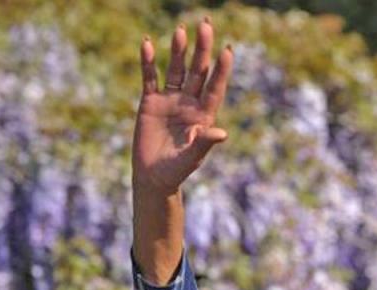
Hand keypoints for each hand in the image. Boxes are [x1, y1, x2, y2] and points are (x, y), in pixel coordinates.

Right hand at [133, 19, 232, 194]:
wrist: (153, 176)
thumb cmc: (176, 171)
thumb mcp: (191, 158)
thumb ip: (204, 144)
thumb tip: (222, 133)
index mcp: (204, 116)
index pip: (214, 87)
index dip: (221, 70)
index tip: (228, 50)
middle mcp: (189, 103)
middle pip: (198, 72)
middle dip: (202, 50)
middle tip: (206, 25)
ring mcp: (170, 100)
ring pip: (177, 70)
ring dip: (179, 51)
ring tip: (181, 30)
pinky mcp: (150, 102)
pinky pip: (150, 78)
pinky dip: (149, 62)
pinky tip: (148, 44)